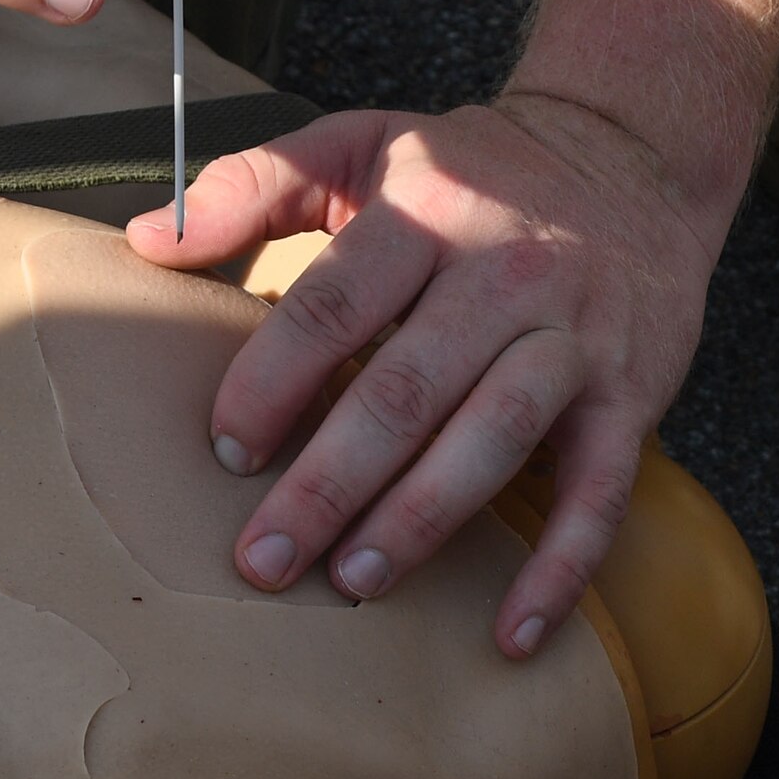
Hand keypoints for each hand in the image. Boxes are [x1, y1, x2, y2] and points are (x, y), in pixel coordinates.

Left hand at [126, 93, 724, 656]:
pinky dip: (560, 569)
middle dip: (328, 481)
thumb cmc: (472, 167)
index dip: (272, 383)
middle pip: (406, 387)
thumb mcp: (361, 143)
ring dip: (422, 517)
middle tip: (263, 556)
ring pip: (494, 435)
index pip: (334, 306)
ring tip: (355, 581)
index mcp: (426, 209)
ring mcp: (574, 335)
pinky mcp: (631, 392)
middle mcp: (504, 269)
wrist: (631, 155)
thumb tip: (148, 241)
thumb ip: (253, 184)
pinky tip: (509, 635)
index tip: (227, 451)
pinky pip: (600, 490)